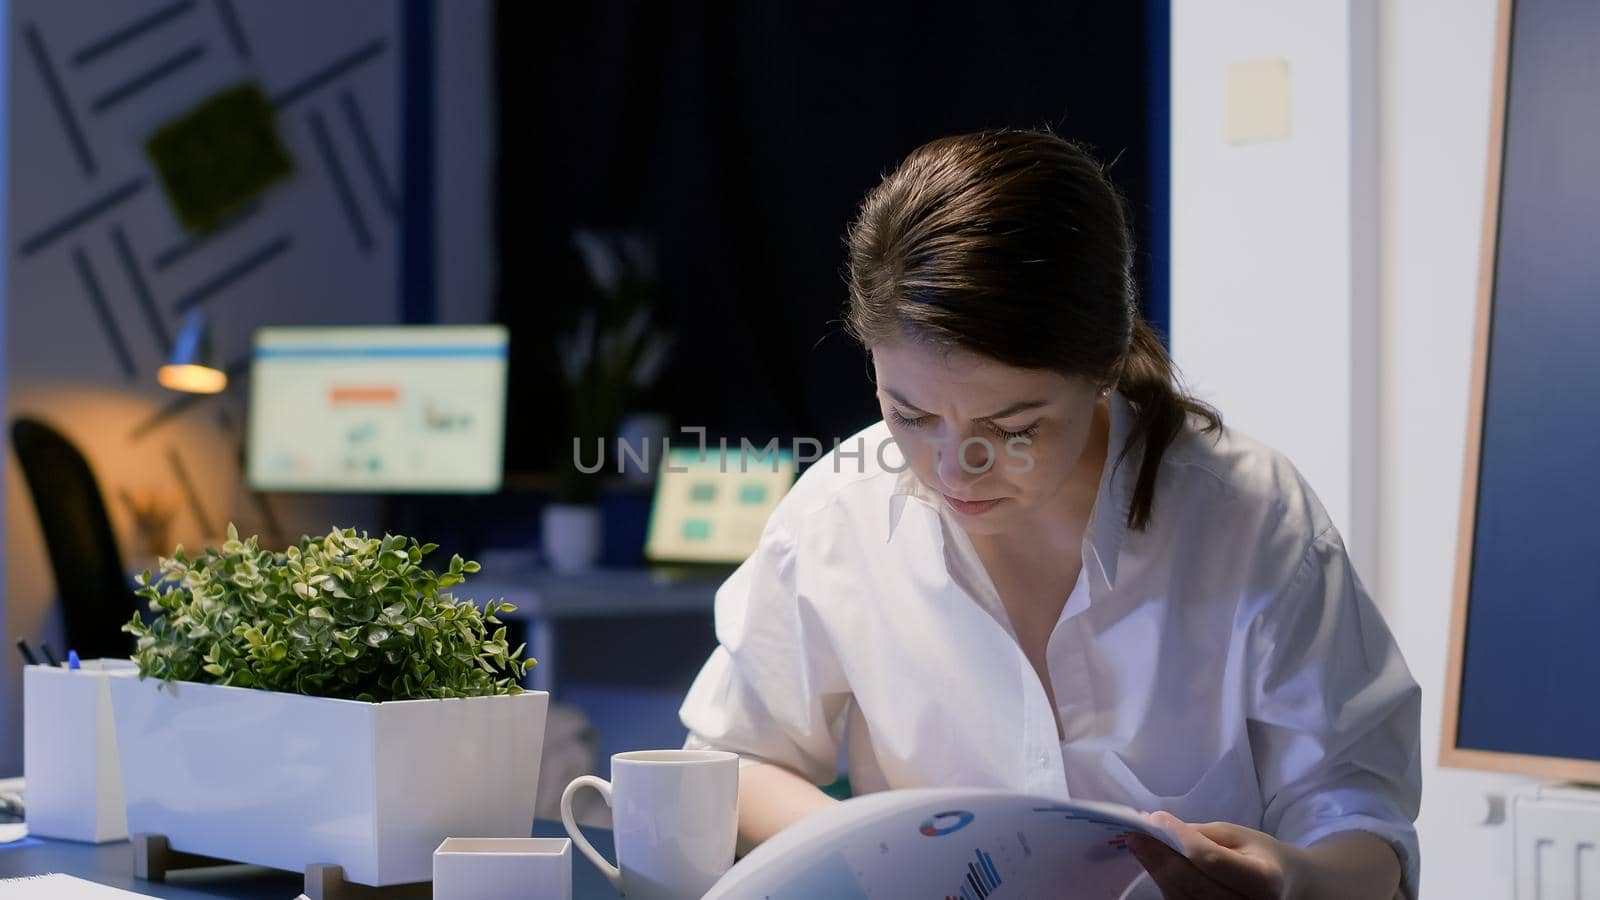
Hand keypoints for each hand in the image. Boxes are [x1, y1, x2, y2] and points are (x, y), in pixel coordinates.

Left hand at [1126, 810, 1297, 899]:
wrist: (1283, 887)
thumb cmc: (1258, 855)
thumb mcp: (1238, 836)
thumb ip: (1200, 835)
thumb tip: (1157, 826)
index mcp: (1262, 880)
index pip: (1211, 860)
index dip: (1180, 839)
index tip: (1155, 819)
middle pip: (1191, 882)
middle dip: (1159, 856)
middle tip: (1135, 834)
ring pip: (1181, 896)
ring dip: (1157, 870)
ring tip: (1140, 846)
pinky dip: (1165, 883)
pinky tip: (1155, 864)